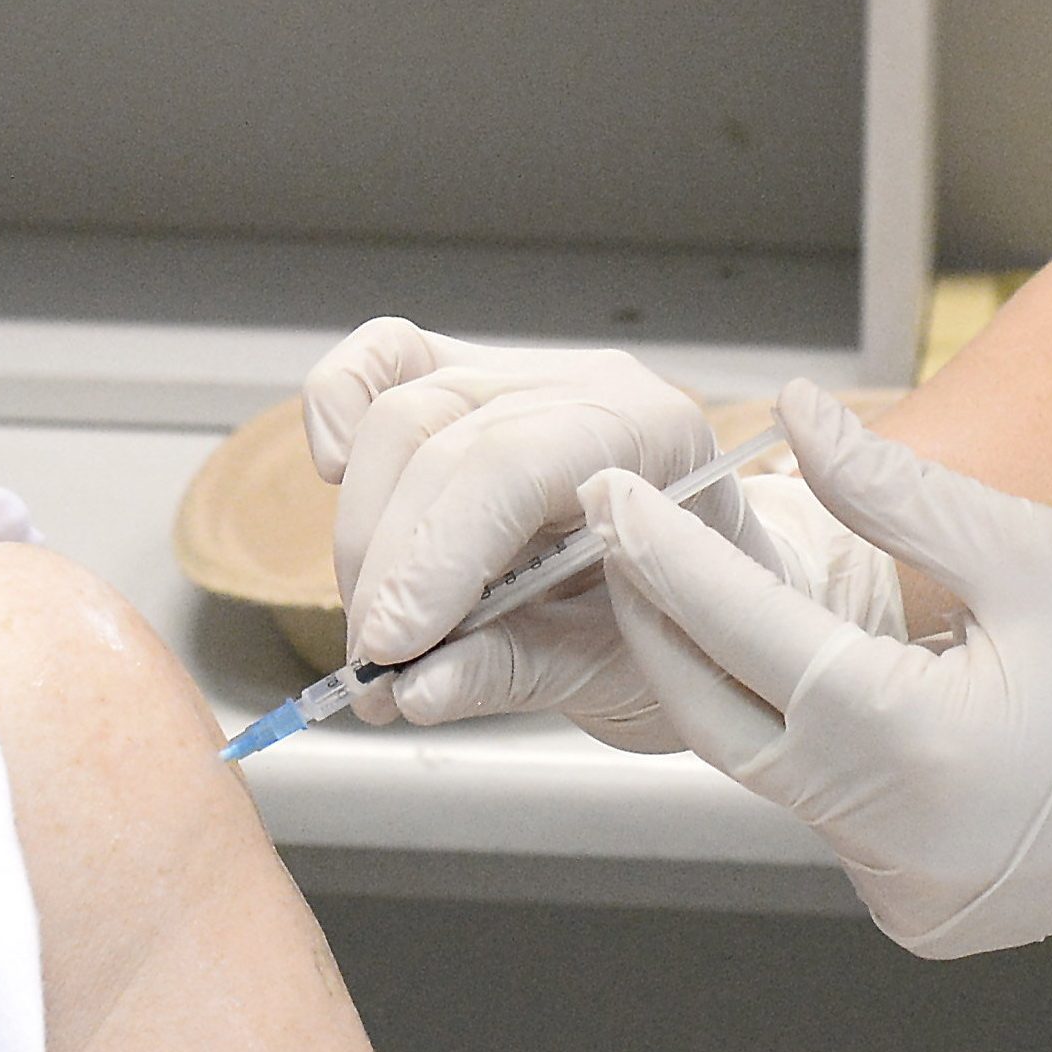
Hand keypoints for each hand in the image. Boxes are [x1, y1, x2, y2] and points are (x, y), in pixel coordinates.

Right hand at [303, 320, 897, 747]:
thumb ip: (517, 673)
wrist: (716, 603)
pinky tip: (335, 479)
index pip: (513, 462)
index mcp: (655, 435)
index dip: (435, 555)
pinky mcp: (469, 381)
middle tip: (374, 671)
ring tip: (372, 643)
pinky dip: (340, 407)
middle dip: (388, 566)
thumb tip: (415, 690)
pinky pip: (384, 361)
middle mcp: (586, 385)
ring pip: (398, 411)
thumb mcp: (622, 674)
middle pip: (439, 434)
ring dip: (363, 536)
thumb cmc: (691, 630)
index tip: (390, 648)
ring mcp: (525, 374)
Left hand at [589, 381, 1051, 986]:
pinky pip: (834, 817)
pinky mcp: (917, 913)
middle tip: (621, 540)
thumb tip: (792, 416)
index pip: (745, 636)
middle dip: (664, 626)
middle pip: (724, 722)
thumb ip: (890, 489)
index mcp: (915, 744)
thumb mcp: (1027, 550)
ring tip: (726, 594)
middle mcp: (895, 840)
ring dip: (748, 686)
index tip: (612, 499)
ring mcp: (903, 891)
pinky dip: (819, 749)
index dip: (666, 560)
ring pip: (777, 771)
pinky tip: (848, 691)